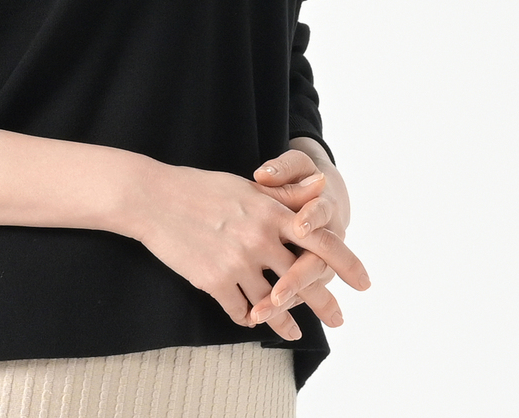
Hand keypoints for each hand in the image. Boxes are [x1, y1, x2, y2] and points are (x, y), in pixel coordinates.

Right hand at [127, 159, 369, 342]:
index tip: (364, 283)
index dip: (347, 263)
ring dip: (285, 320)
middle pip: (303, 280)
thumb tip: (322, 187)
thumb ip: (286, 195)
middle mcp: (259, 239)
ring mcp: (236, 263)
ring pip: (273, 303)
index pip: (321, 242)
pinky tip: (252, 320)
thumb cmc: (201, 188)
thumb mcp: (248, 186)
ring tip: (295, 332)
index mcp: (271, 212)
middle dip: (324, 303)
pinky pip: (241, 311)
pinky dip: (248, 318)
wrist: (154, 199)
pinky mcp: (214, 282)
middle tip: (339, 320)